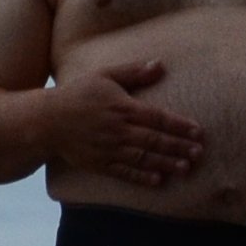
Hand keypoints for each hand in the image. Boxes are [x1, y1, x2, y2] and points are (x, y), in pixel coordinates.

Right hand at [55, 61, 205, 191]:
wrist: (47, 120)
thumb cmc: (78, 94)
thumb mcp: (105, 75)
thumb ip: (134, 72)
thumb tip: (161, 65)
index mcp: (122, 107)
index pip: (157, 117)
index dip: (179, 126)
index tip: (198, 132)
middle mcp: (118, 130)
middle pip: (154, 140)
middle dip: (178, 147)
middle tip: (199, 153)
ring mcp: (109, 149)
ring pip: (143, 158)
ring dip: (166, 164)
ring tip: (186, 168)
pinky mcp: (100, 163)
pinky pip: (124, 172)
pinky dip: (142, 177)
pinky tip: (158, 180)